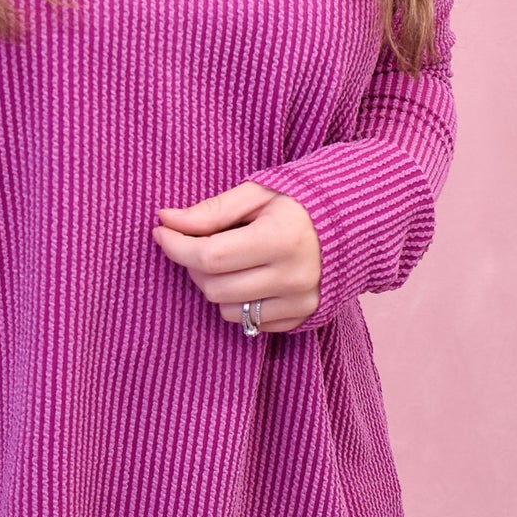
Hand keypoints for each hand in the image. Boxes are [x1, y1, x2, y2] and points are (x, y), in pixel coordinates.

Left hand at [151, 181, 321, 335]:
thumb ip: (211, 210)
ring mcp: (301, 302)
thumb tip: (165, 219)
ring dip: (214, 285)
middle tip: (197, 241)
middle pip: (214, 286)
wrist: (355, 224)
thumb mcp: (257, 193)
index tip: (161, 230)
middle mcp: (294, 276)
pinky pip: (251, 323)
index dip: (176, 245)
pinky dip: (239, 302)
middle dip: (193, 264)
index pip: (211, 255)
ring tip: (227, 259)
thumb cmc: (299, 201)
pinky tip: (249, 277)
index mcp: (282, 237)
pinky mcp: (304, 318)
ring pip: (228, 310)